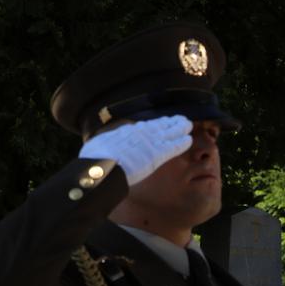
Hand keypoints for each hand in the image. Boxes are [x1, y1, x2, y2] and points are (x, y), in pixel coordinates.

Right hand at [79, 116, 193, 185]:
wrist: (102, 166)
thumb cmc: (96, 158)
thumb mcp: (99, 145)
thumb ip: (107, 144)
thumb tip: (100, 147)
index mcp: (126, 131)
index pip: (145, 126)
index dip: (156, 124)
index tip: (162, 121)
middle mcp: (140, 133)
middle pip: (159, 125)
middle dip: (171, 122)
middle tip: (180, 119)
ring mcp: (149, 142)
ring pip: (169, 133)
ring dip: (179, 129)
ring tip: (188, 125)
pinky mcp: (157, 154)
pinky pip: (173, 147)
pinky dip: (181, 143)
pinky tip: (188, 140)